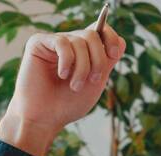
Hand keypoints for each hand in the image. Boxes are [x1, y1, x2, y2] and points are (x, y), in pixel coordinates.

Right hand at [0, 23, 126, 155]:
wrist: (44, 119)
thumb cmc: (67, 104)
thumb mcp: (95, 82)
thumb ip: (107, 61)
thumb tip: (122, 41)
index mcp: (83, 51)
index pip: (102, 31)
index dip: (112, 38)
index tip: (114, 54)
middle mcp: (69, 43)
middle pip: (93, 35)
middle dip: (98, 59)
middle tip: (93, 80)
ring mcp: (53, 42)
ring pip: (80, 40)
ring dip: (82, 67)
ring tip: (74, 86)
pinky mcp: (38, 43)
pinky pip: (62, 42)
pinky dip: (67, 61)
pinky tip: (62, 75)